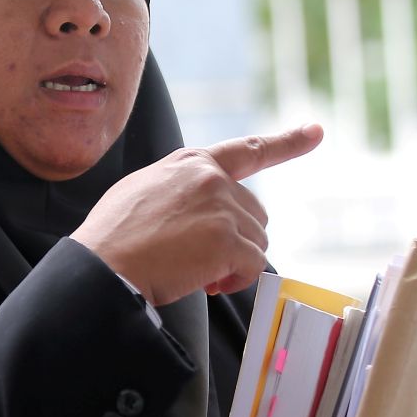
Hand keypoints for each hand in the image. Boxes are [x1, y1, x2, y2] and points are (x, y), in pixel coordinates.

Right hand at [70, 124, 322, 305]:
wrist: (101, 265)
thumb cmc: (113, 237)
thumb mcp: (142, 191)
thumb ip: (178, 189)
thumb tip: (196, 210)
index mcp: (190, 163)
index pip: (246, 150)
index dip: (286, 142)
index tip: (315, 133)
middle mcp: (210, 177)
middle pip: (254, 213)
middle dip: (236, 240)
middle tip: (200, 261)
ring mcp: (221, 206)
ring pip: (257, 241)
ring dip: (234, 263)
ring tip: (196, 272)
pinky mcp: (227, 239)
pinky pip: (253, 266)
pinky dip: (235, 281)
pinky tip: (207, 283)